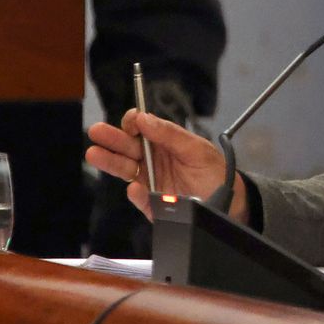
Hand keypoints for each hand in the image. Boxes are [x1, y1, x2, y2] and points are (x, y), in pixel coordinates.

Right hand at [84, 110, 246, 222]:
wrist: (228, 202)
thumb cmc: (213, 172)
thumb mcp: (197, 149)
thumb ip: (171, 134)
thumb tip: (144, 118)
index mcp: (163, 142)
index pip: (141, 128)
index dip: (133, 122)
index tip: (132, 122)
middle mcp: (152, 160)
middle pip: (127, 147)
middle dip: (111, 138)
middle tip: (96, 131)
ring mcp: (150, 182)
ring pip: (126, 170)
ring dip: (111, 162)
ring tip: (95, 154)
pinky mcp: (153, 204)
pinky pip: (141, 199)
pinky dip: (137, 194)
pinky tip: (134, 187)